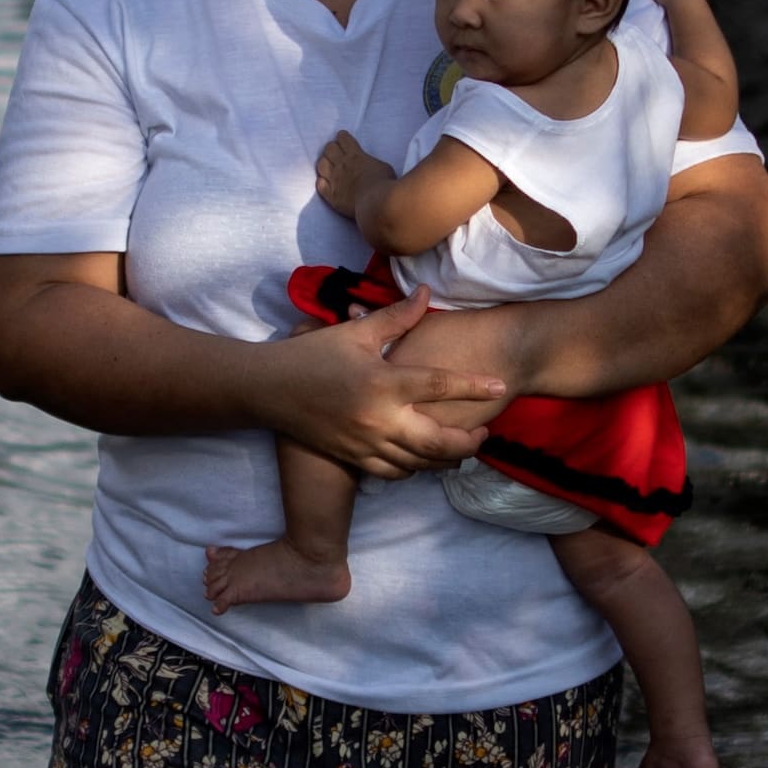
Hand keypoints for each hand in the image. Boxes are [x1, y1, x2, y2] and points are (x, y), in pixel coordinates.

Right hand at [260, 287, 504, 474]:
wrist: (267, 390)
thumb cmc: (313, 355)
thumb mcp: (356, 332)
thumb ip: (396, 317)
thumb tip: (427, 294)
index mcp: (383, 382)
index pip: (440, 386)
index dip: (473, 386)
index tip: (500, 387)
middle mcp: (379, 418)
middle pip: (438, 442)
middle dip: (468, 442)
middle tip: (484, 432)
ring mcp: (366, 444)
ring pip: (419, 464)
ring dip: (446, 459)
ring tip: (462, 448)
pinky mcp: (354, 459)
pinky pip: (394, 473)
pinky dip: (415, 468)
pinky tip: (424, 458)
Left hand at [315, 129, 389, 219]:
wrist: (376, 203)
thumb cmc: (385, 184)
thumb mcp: (384, 167)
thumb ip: (372, 163)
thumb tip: (371, 165)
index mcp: (356, 155)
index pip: (343, 139)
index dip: (342, 137)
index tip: (343, 139)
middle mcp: (342, 165)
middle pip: (329, 149)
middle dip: (332, 149)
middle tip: (336, 153)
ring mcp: (335, 180)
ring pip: (321, 164)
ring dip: (324, 163)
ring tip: (329, 166)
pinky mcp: (332, 195)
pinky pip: (320, 185)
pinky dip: (321, 182)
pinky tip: (324, 182)